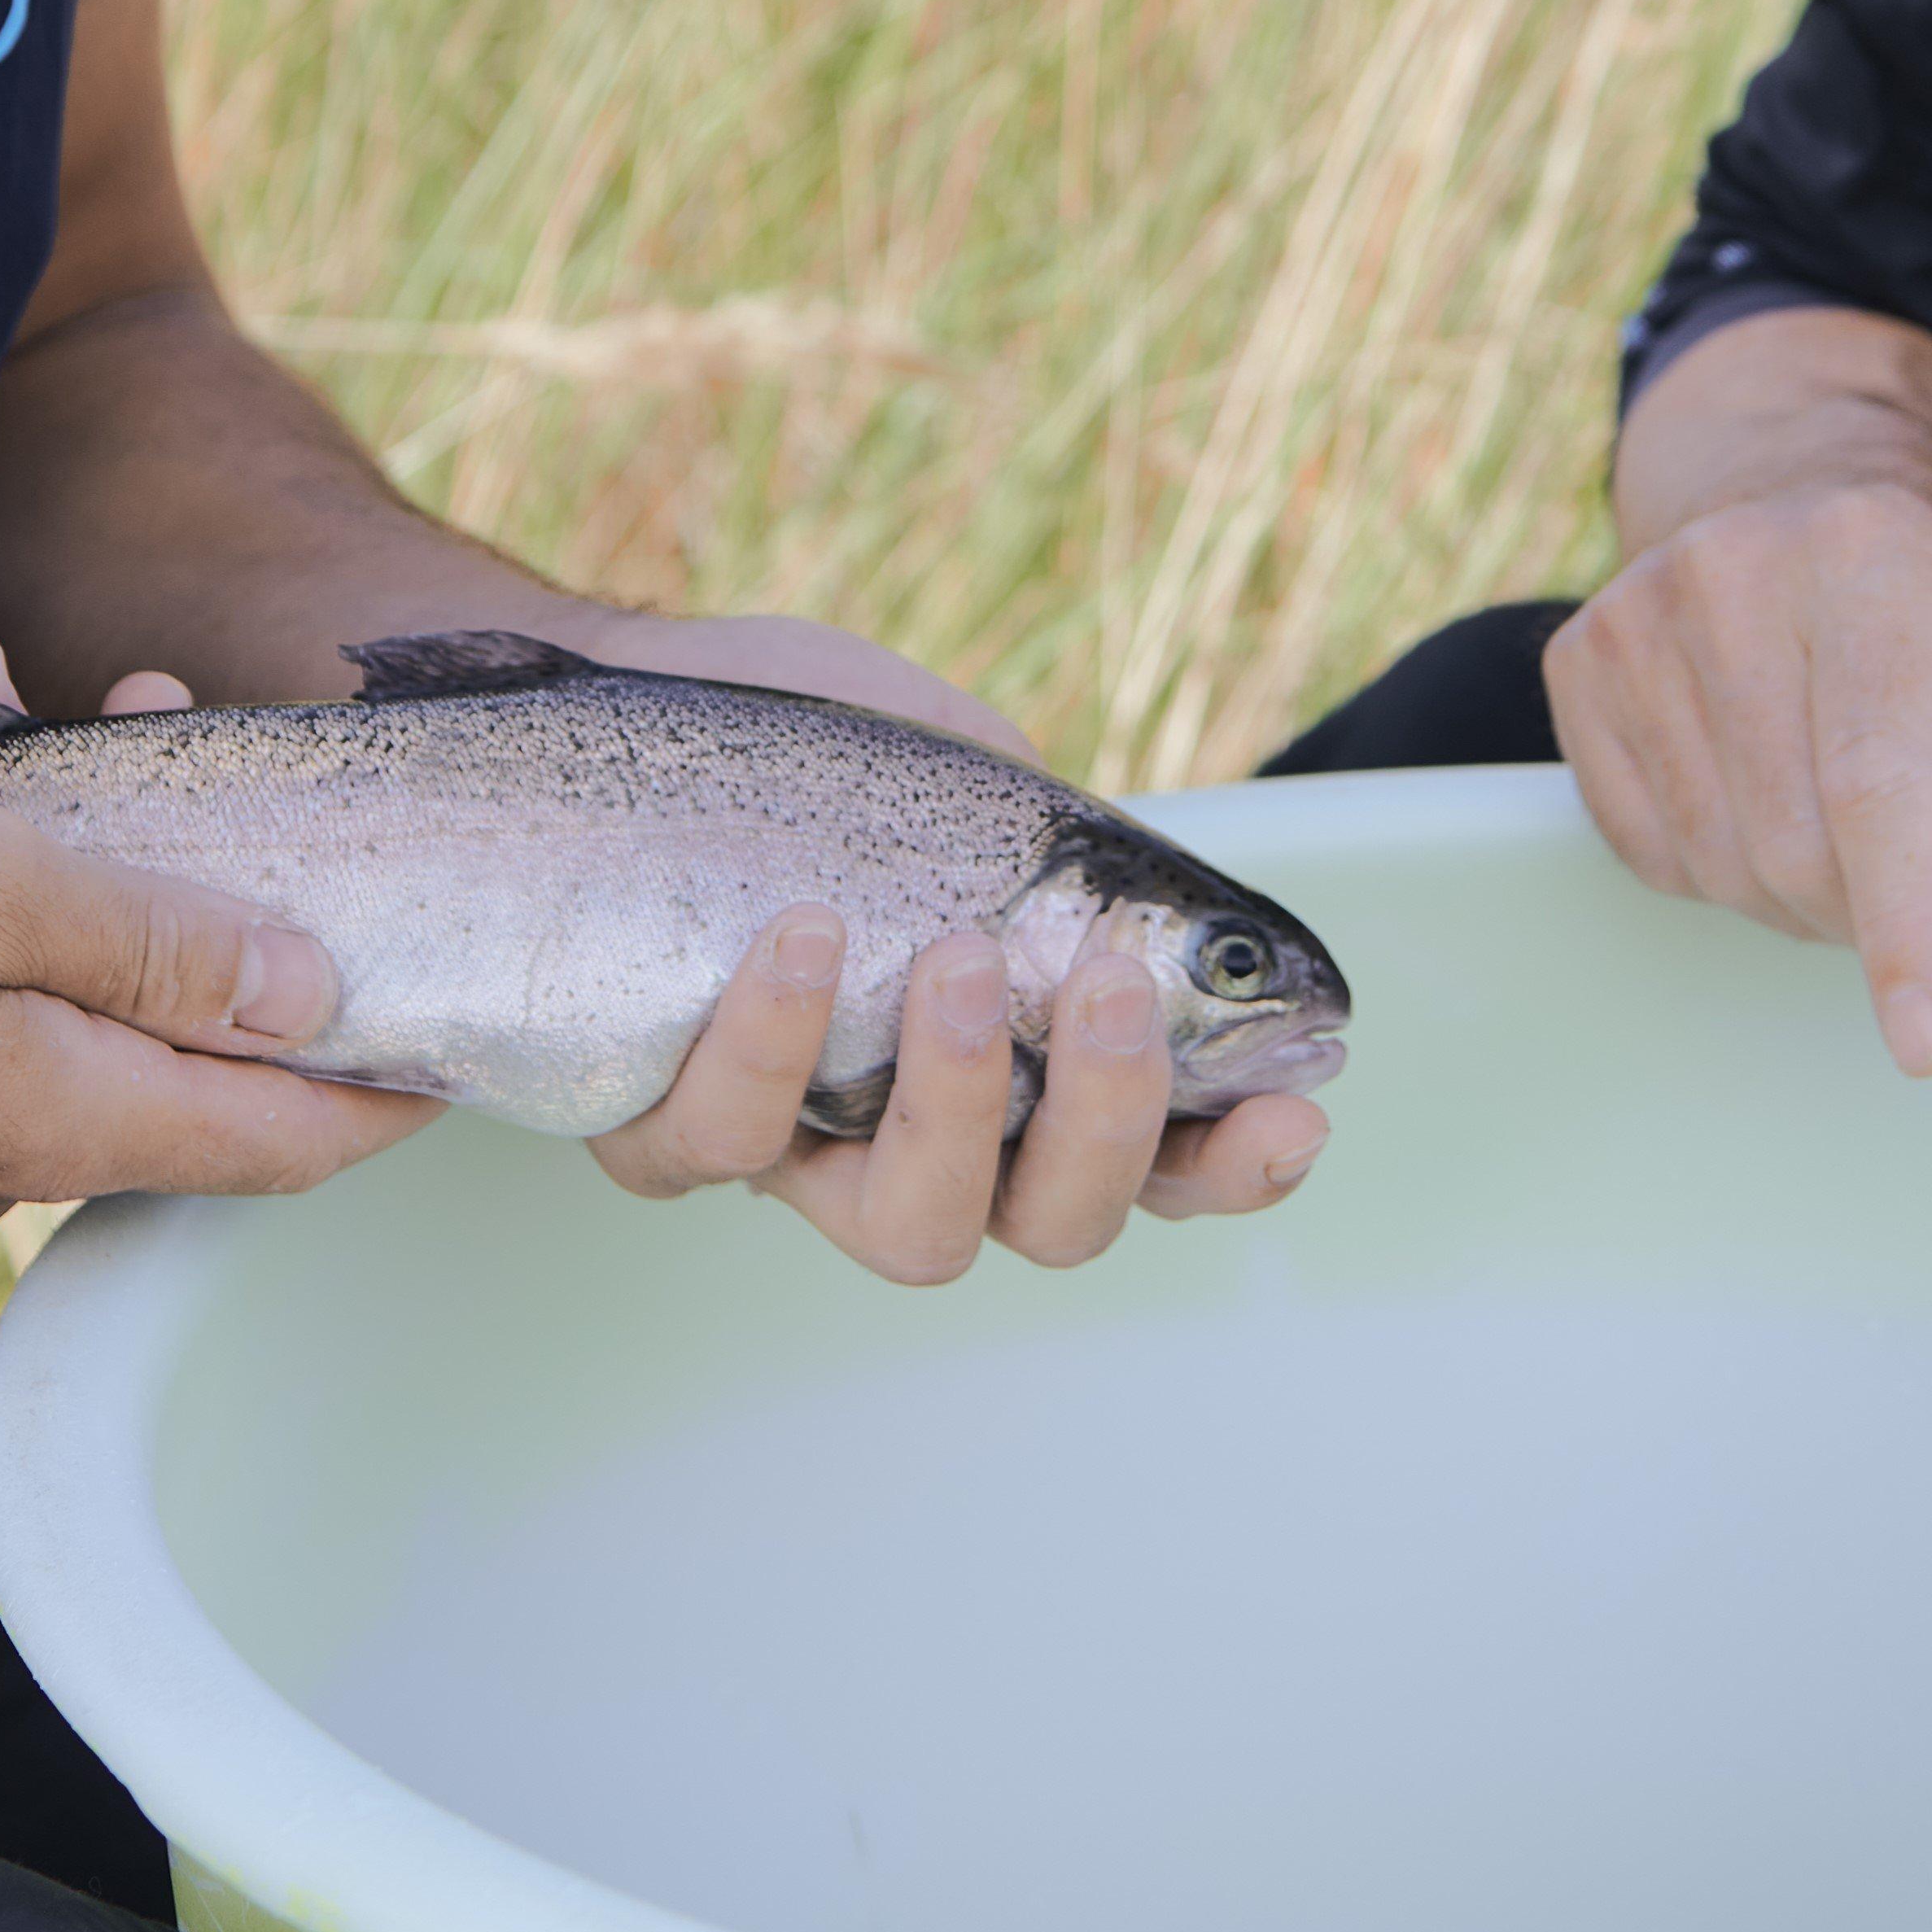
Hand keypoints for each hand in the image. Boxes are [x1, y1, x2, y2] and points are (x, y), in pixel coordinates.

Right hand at [0, 589, 437, 1243]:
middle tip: (158, 715)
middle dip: (159, 860)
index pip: (279, 1141)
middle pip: (146, 1017)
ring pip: (9, 948)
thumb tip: (313, 997)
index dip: (378, 1087)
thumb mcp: (1, 890)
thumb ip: (171, 948)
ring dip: (4, 799)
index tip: (454, 1035)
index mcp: (61, 1126)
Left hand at [561, 606, 1326, 1282]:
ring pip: (911, 1231)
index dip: (1237, 1166)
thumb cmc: (818, 753)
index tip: (1298, 1108)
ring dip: (958, 1102)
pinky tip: (801, 939)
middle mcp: (920, 1140)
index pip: (1160, 1161)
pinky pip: (724, 1144)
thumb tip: (1146, 917)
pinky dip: (777, 1045)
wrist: (634, 700)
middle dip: (1105, 1122)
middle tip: (1107, 986)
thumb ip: (1069, 856)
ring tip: (958, 958)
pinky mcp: (665, 1124)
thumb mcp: (972, 777)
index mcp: (1021, 1071)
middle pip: (1054, 1226)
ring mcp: (798, 1151)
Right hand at [1543, 475, 1931, 1075]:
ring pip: (1720, 867)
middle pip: (1795, 848)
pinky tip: (1773, 804)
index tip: (1929, 1042)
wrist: (1810, 494)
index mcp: (1879, 570)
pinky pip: (1649, 852)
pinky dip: (1725, 870)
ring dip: (1807, 902)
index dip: (1904, 925)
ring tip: (1865, 841)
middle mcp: (1736, 579)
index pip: (1875, 784)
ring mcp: (1637, 622)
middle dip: (1882, 919)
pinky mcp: (1578, 668)